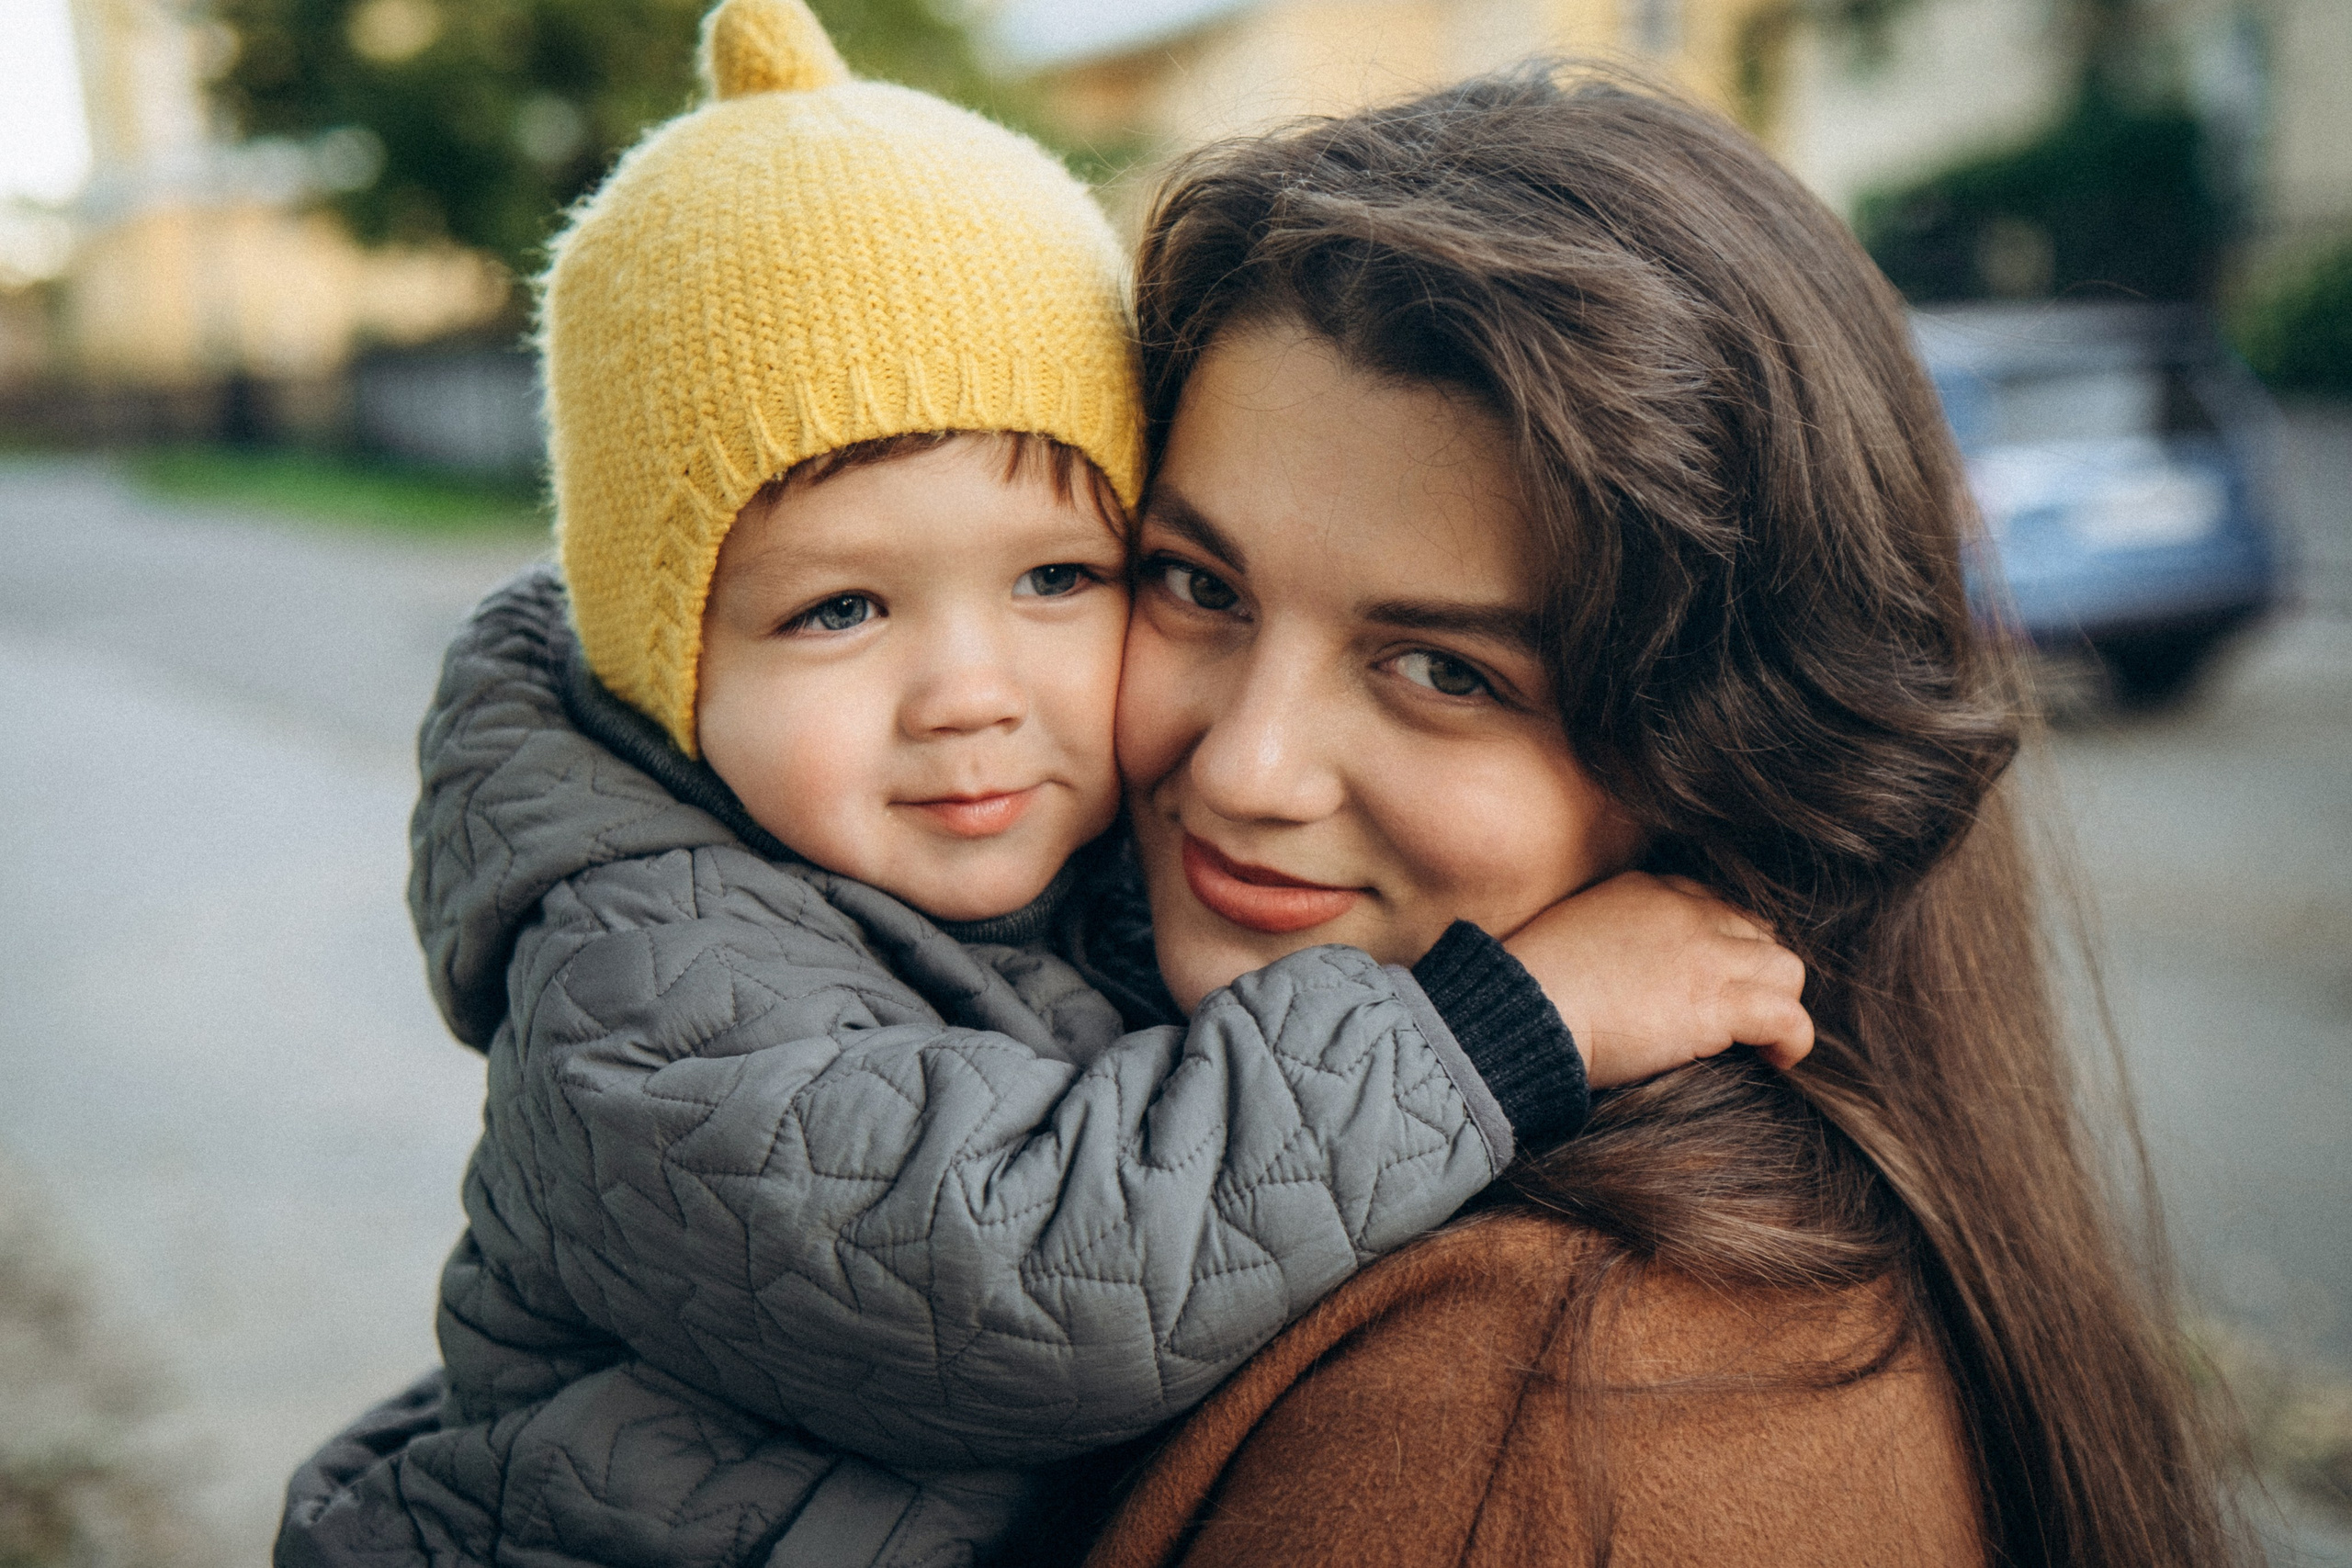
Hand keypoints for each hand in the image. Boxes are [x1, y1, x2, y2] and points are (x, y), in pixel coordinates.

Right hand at [1501, 871, 1812, 1088]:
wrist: (1522, 1008)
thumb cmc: (1529, 985)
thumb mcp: (1570, 934)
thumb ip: (1610, 938)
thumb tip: (1623, 975)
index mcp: (1648, 890)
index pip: (1715, 906)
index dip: (1723, 947)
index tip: (1710, 981)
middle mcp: (1687, 912)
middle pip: (1758, 933)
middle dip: (1755, 974)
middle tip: (1738, 1014)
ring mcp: (1707, 955)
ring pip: (1786, 968)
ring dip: (1779, 1003)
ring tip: (1760, 1039)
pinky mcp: (1717, 1003)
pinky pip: (1788, 1016)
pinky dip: (1792, 1041)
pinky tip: (1776, 1061)